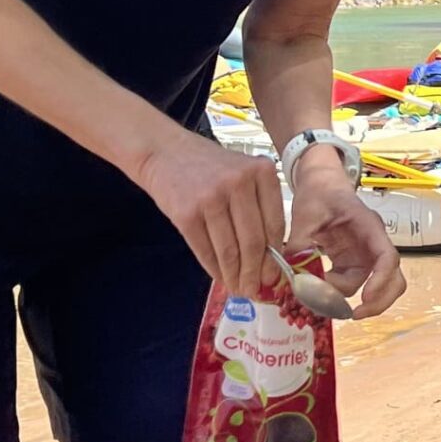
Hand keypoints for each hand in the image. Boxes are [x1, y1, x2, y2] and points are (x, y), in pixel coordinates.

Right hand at [137, 131, 285, 297]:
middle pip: (253, 241)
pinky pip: (205, 250)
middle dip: (256, 273)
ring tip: (239, 289)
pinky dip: (214, 269)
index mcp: (262, 172)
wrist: (165, 152)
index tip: (274, 277)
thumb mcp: (243, 173)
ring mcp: (211, 198)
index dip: (275, 257)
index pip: (274, 225)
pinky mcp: (186, 214)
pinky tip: (220, 277)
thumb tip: (271, 258)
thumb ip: (259, 206)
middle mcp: (239, 183)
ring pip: (230, 250)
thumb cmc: (210, 166)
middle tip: (256, 290)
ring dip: (235, 276)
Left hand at [288, 148, 405, 317]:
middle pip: (392, 279)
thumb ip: (300, 245)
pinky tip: (318, 294)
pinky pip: (353, 284)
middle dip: (378, 301)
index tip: (364, 299)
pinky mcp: (352, 262)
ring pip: (372, 286)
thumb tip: (296, 277)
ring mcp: (364, 256)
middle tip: (354, 315)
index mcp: (368, 227)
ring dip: (351, 298)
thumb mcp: (305, 215)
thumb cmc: (318, 193)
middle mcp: (372, 245)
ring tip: (324, 302)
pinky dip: (338, 294)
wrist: (320, 184)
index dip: (381, 282)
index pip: (387, 258)